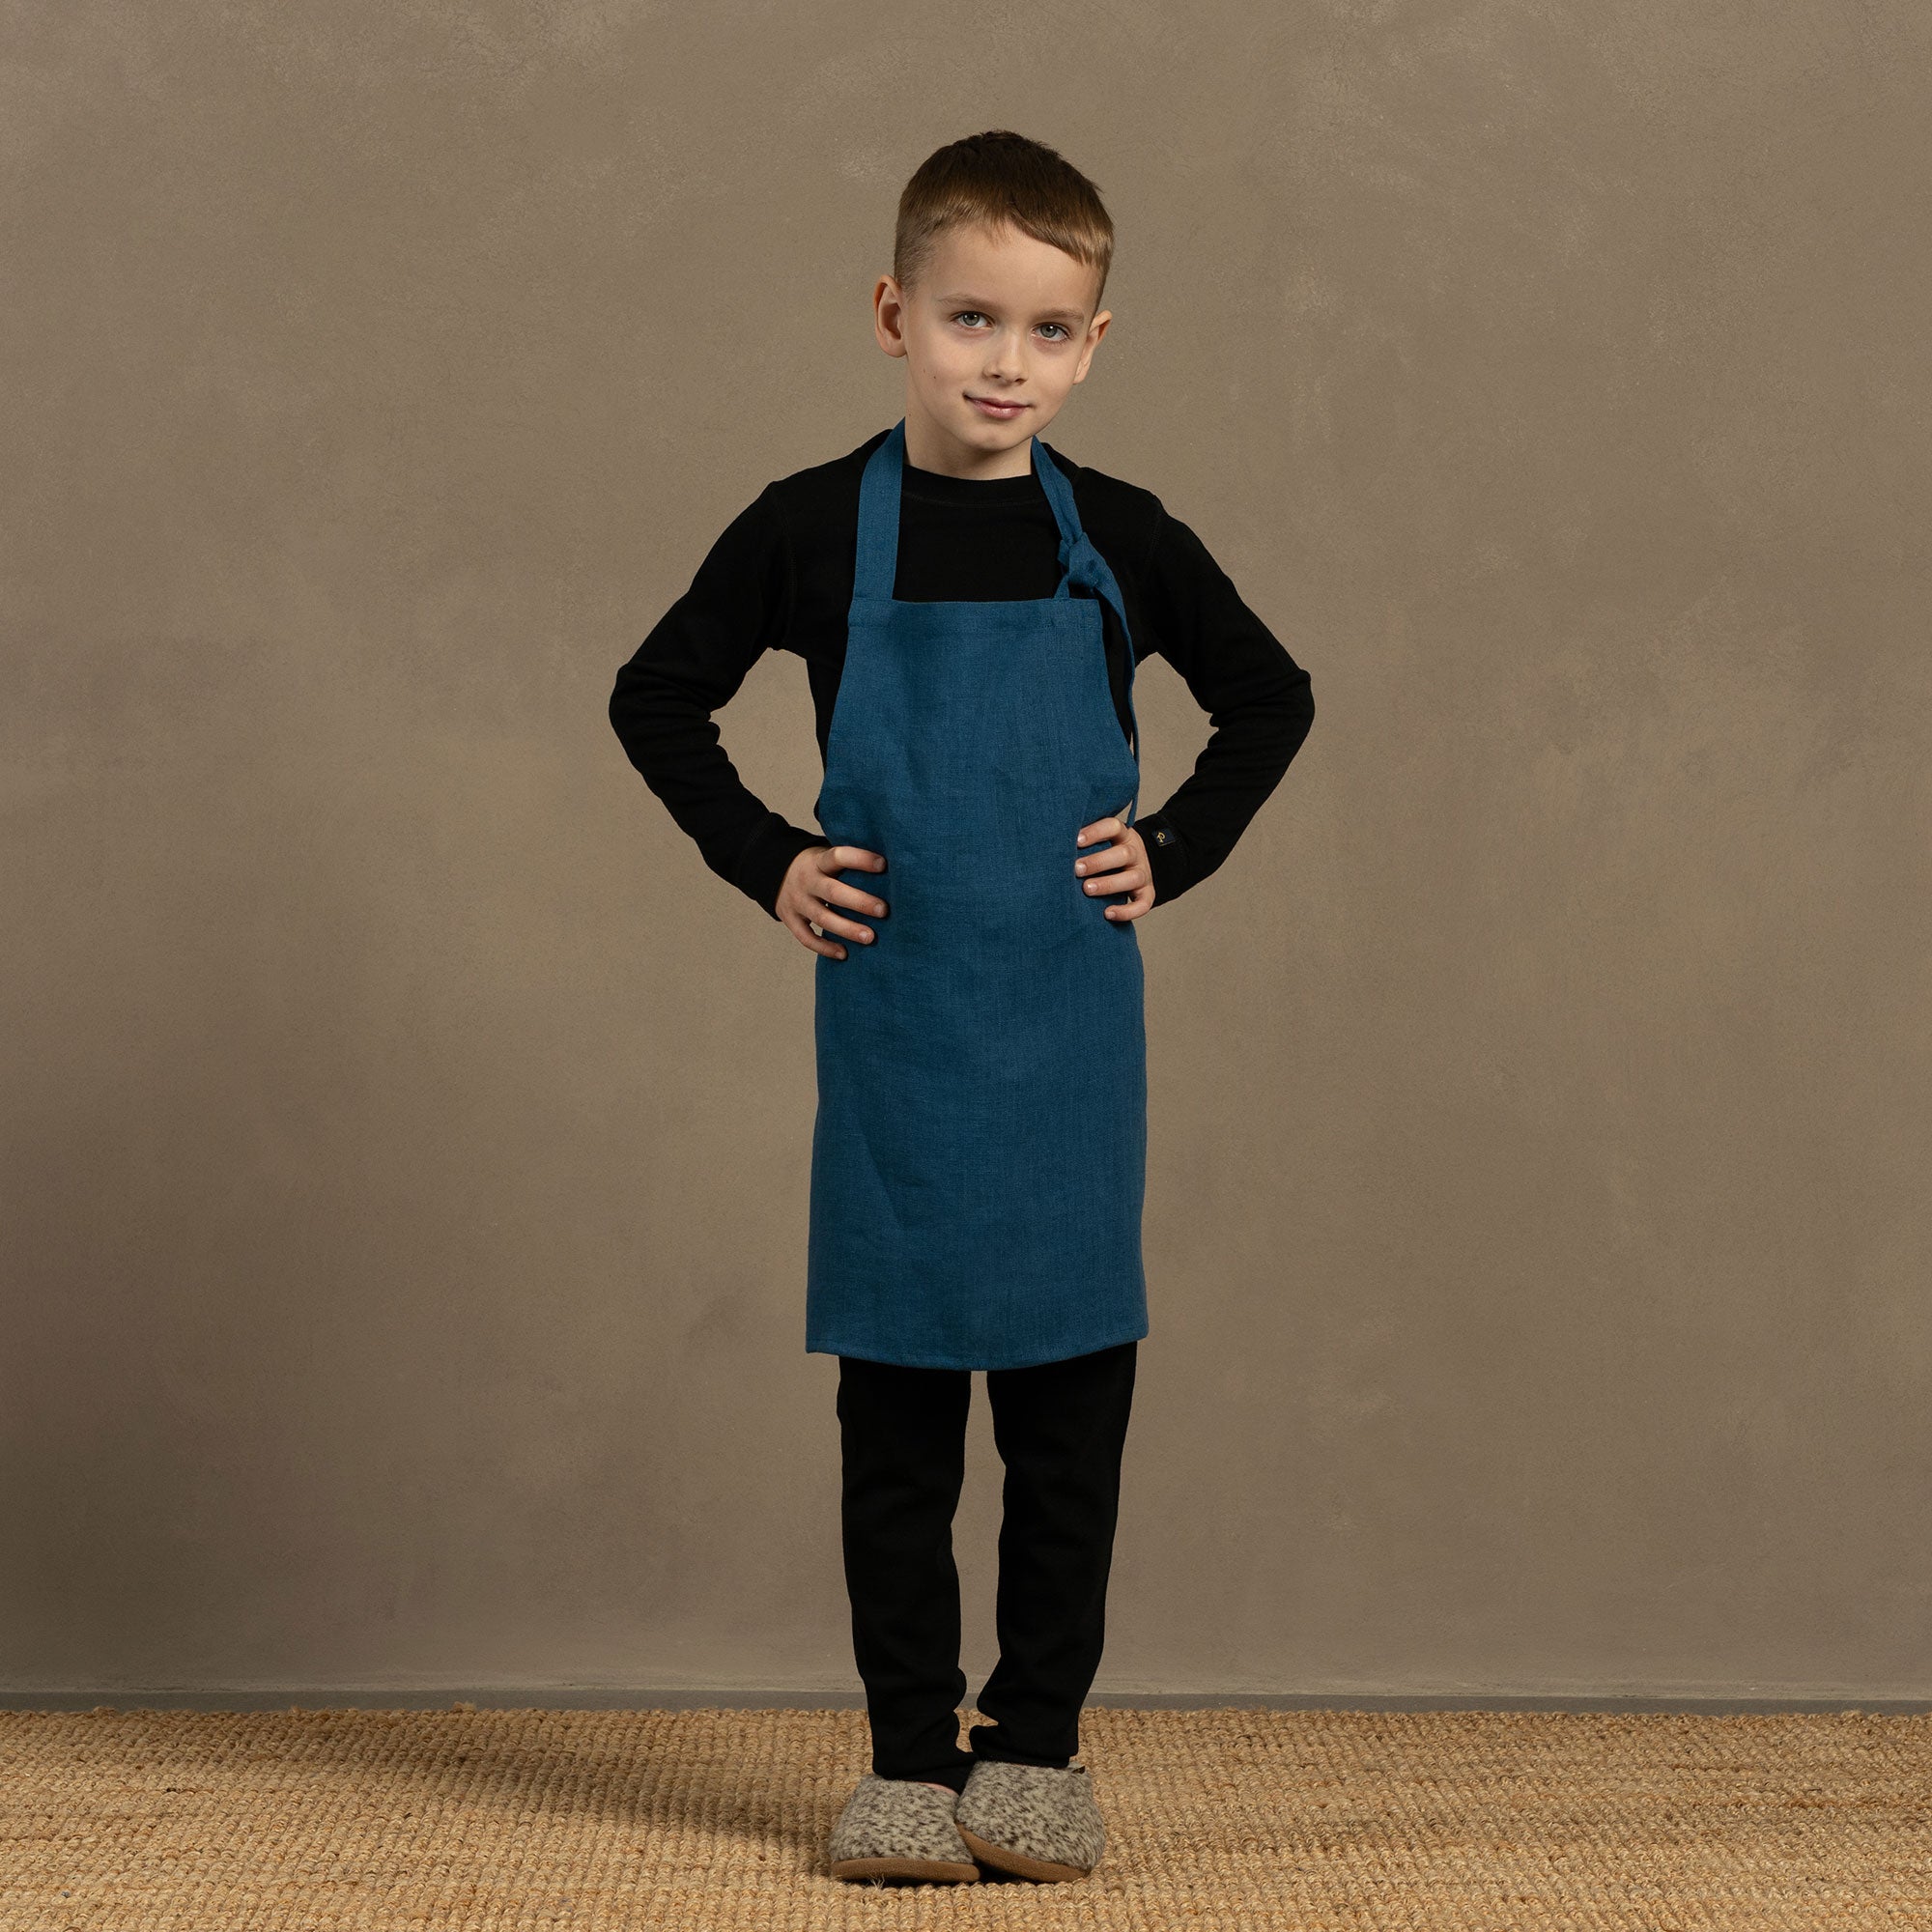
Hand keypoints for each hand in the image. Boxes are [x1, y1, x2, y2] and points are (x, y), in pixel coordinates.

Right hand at [781, 842, 887, 958]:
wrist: (774, 872)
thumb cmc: (818, 867)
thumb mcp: (827, 856)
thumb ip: (850, 862)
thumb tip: (893, 867)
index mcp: (819, 861)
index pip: (838, 856)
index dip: (860, 859)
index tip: (883, 865)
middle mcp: (807, 880)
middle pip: (833, 892)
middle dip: (859, 902)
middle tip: (884, 911)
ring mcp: (797, 901)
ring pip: (822, 917)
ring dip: (847, 929)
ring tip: (870, 938)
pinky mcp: (790, 919)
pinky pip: (806, 937)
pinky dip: (824, 947)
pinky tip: (844, 954)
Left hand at [1075, 816, 1155, 919]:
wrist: (1136, 864)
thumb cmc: (1107, 852)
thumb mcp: (1100, 840)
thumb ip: (1083, 841)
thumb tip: (1049, 842)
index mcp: (1122, 836)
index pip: (1113, 827)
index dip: (1096, 832)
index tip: (1076, 840)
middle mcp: (1135, 853)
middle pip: (1123, 854)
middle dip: (1098, 862)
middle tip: (1076, 869)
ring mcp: (1143, 873)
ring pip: (1133, 878)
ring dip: (1109, 884)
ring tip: (1087, 889)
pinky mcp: (1147, 893)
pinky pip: (1143, 904)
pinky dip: (1127, 911)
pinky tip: (1107, 914)